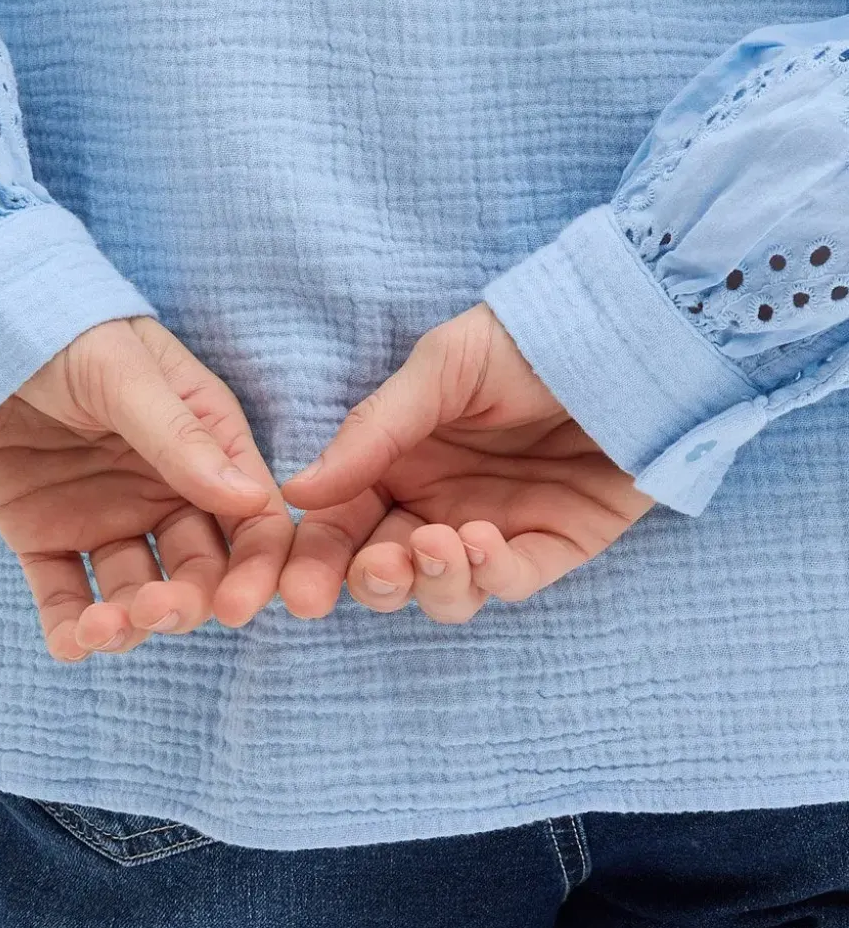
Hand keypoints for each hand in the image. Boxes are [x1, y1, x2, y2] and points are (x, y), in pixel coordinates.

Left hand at [0, 316, 292, 662]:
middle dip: (188, 601)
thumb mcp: (124, 372)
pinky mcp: (46, 536)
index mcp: (205, 444)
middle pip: (200, 569)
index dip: (255, 568)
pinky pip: (66, 594)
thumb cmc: (63, 328)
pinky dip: (71, 628)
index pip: (252, 519)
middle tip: (158, 609)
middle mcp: (165, 490)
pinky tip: (72, 642)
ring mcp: (107, 516)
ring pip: (136, 591)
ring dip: (130, 622)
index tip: (240, 606)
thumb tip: (251, 501)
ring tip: (103, 625)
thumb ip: (179, 437)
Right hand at [279, 304, 652, 623]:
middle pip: (387, 571)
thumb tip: (298, 491)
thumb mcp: (441, 368)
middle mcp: (439, 504)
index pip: (343, 525)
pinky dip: (491, 575)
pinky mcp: (558, 544)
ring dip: (431, 583)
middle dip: (373, 582)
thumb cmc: (528, 337)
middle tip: (377, 569)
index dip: (316, 561)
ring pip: (447, 593)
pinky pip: (514, 581)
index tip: (296, 590)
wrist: (631, 334)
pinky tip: (481, 541)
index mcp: (398, 463)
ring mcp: (498, 529)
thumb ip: (372, 431)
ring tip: (436, 545)